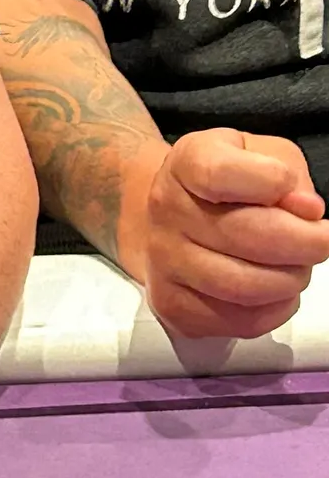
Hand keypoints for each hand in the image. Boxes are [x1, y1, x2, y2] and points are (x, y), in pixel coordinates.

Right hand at [122, 129, 328, 339]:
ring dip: (291, 280)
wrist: (176, 217)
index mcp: (187, 163)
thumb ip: (288, 173)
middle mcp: (166, 210)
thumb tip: (307, 210)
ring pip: (245, 287)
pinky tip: (275, 290)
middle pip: (246, 236)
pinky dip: (275, 310)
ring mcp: (165, 260)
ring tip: (296, 266)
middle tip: (322, 241)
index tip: (300, 197)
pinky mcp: (172, 304)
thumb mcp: (262, 156)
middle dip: (305, 243)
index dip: (271, 183)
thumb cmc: (229, 185)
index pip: (219, 173)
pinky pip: (240, 322)